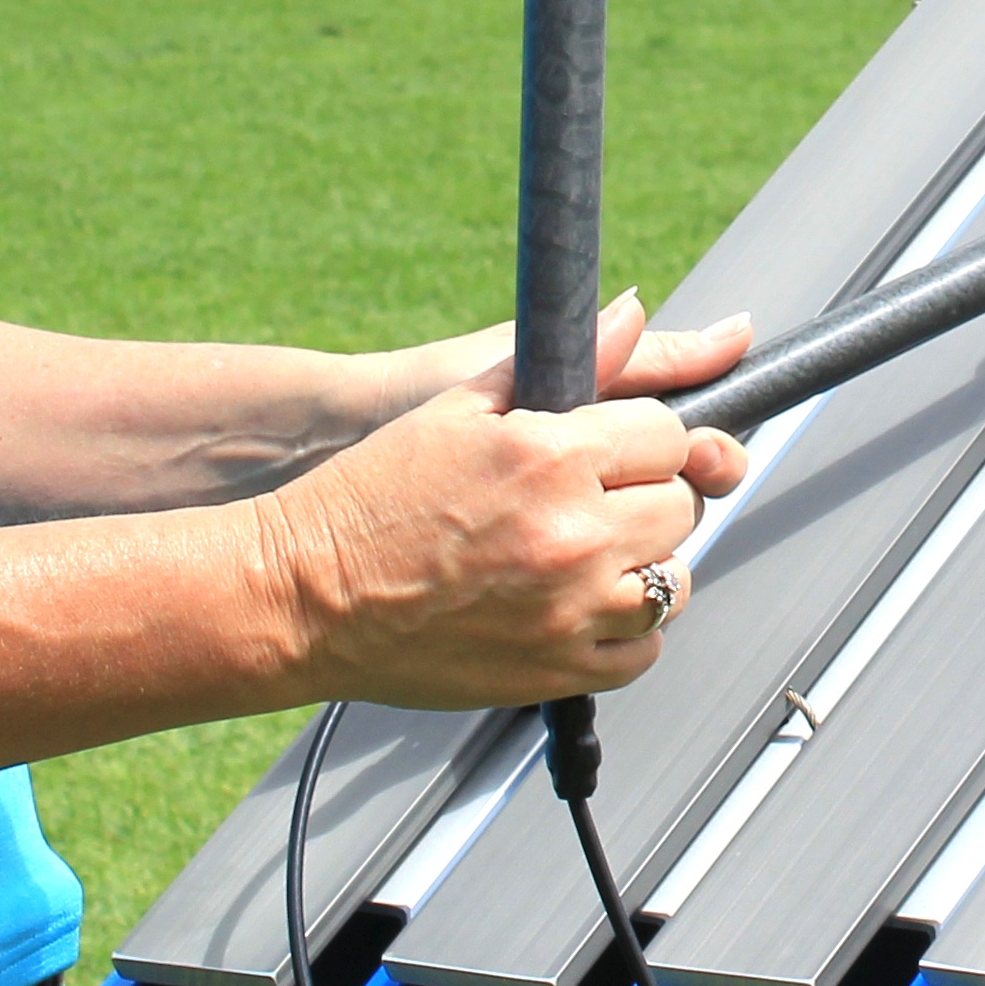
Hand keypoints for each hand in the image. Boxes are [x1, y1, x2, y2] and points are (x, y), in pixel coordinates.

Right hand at [254, 295, 755, 711]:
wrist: (304, 596)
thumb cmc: (371, 496)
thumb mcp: (459, 407)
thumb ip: (566, 364)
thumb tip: (631, 315)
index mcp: (552, 457)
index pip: (671, 436)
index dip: (648, 439)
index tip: (623, 449)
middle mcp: (574, 534)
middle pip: (680, 506)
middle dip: (649, 495)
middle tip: (602, 498)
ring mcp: (569, 610)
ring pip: (673, 581)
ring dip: (645, 562)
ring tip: (593, 552)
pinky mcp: (556, 670)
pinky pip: (643, 649)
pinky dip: (627, 630)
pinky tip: (583, 605)